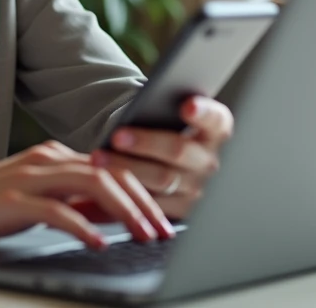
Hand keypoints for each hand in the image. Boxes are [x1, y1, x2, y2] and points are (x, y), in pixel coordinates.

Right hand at [0, 140, 175, 249]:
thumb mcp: (38, 197)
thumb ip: (72, 199)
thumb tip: (113, 214)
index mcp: (56, 157)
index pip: (113, 170)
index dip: (144, 194)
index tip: (165, 220)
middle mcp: (48, 160)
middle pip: (111, 174)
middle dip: (144, 203)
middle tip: (164, 232)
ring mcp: (30, 177)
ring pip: (91, 185)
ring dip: (124, 211)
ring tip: (143, 235)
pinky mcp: (13, 198)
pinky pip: (56, 210)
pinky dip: (82, 226)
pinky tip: (98, 243)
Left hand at [90, 96, 233, 219]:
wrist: (165, 162)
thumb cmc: (164, 128)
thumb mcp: (169, 116)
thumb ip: (163, 108)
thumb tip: (148, 104)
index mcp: (215, 131)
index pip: (216, 120)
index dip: (203, 113)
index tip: (186, 106)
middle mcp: (210, 160)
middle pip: (179, 151)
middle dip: (146, 143)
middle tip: (117, 136)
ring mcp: (197, 188)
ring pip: (162, 180)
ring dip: (128, 168)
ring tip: (100, 158)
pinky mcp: (181, 211)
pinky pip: (152, 204)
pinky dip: (126, 193)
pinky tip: (104, 184)